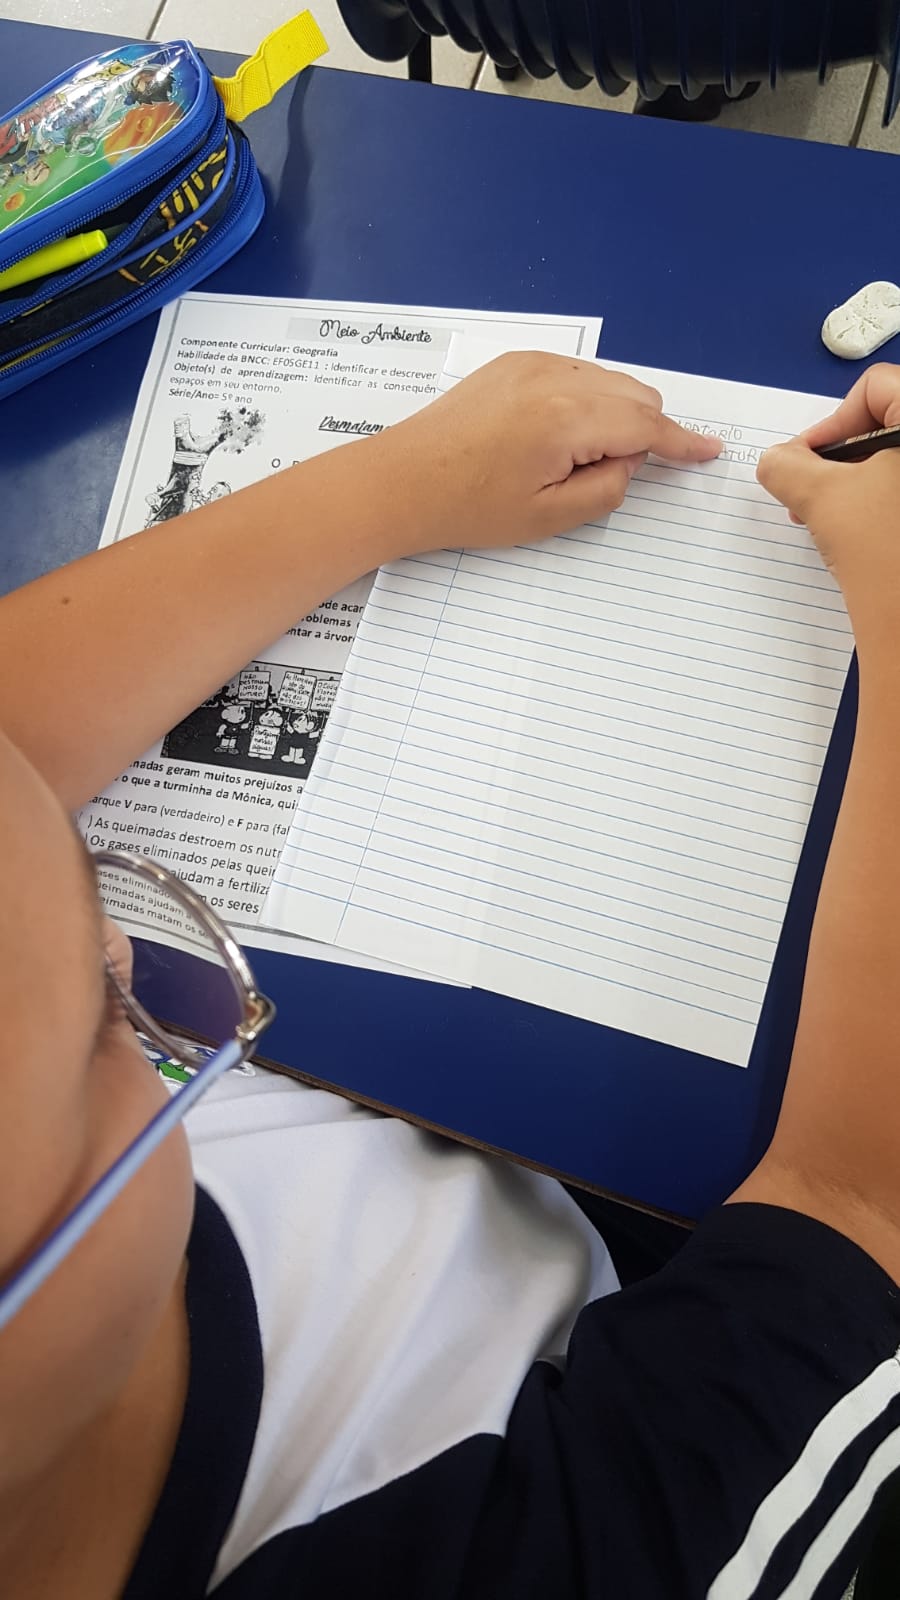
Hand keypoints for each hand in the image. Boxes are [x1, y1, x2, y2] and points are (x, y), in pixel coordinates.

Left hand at [368, 351, 721, 554]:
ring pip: (607, 381)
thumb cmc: (470, 508)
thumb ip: (608, 487)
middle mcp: (556, 376)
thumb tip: (629, 460)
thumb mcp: (550, 517)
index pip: (646, 425)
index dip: (681, 442)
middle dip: (639, 432)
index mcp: (569, 416)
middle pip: (634, 394)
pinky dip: (584, 401)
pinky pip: (575, 375)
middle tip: (598, 476)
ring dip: (611, 415)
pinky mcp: (512, 361)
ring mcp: (532, 362)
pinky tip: (551, 437)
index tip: (708, 452)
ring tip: (563, 461)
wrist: (401, 481)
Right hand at [758, 364, 899, 638]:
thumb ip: (786, 466)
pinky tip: (861, 536)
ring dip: (858, 484)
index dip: (833, 422)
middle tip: (813, 494)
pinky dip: (882, 503)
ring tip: (831, 521)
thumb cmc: (883, 550)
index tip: (808, 462)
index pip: (877, 386)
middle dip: (841, 458)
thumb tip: (775, 459)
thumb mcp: (821, 499)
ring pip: (895, 461)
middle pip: (887, 422)